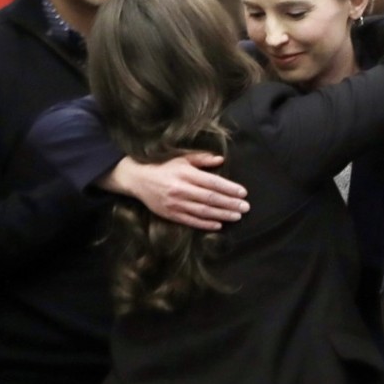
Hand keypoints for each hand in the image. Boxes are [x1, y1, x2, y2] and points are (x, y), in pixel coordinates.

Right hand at [106, 153, 248, 229]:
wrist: (137, 179)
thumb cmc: (163, 166)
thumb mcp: (181, 158)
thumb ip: (201, 159)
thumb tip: (220, 160)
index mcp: (186, 174)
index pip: (212, 182)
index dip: (229, 188)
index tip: (243, 193)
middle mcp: (181, 189)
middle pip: (211, 198)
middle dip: (230, 203)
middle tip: (245, 207)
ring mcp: (176, 204)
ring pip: (203, 211)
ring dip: (222, 214)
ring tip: (237, 216)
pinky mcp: (170, 214)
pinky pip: (191, 221)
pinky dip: (206, 224)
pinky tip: (219, 224)